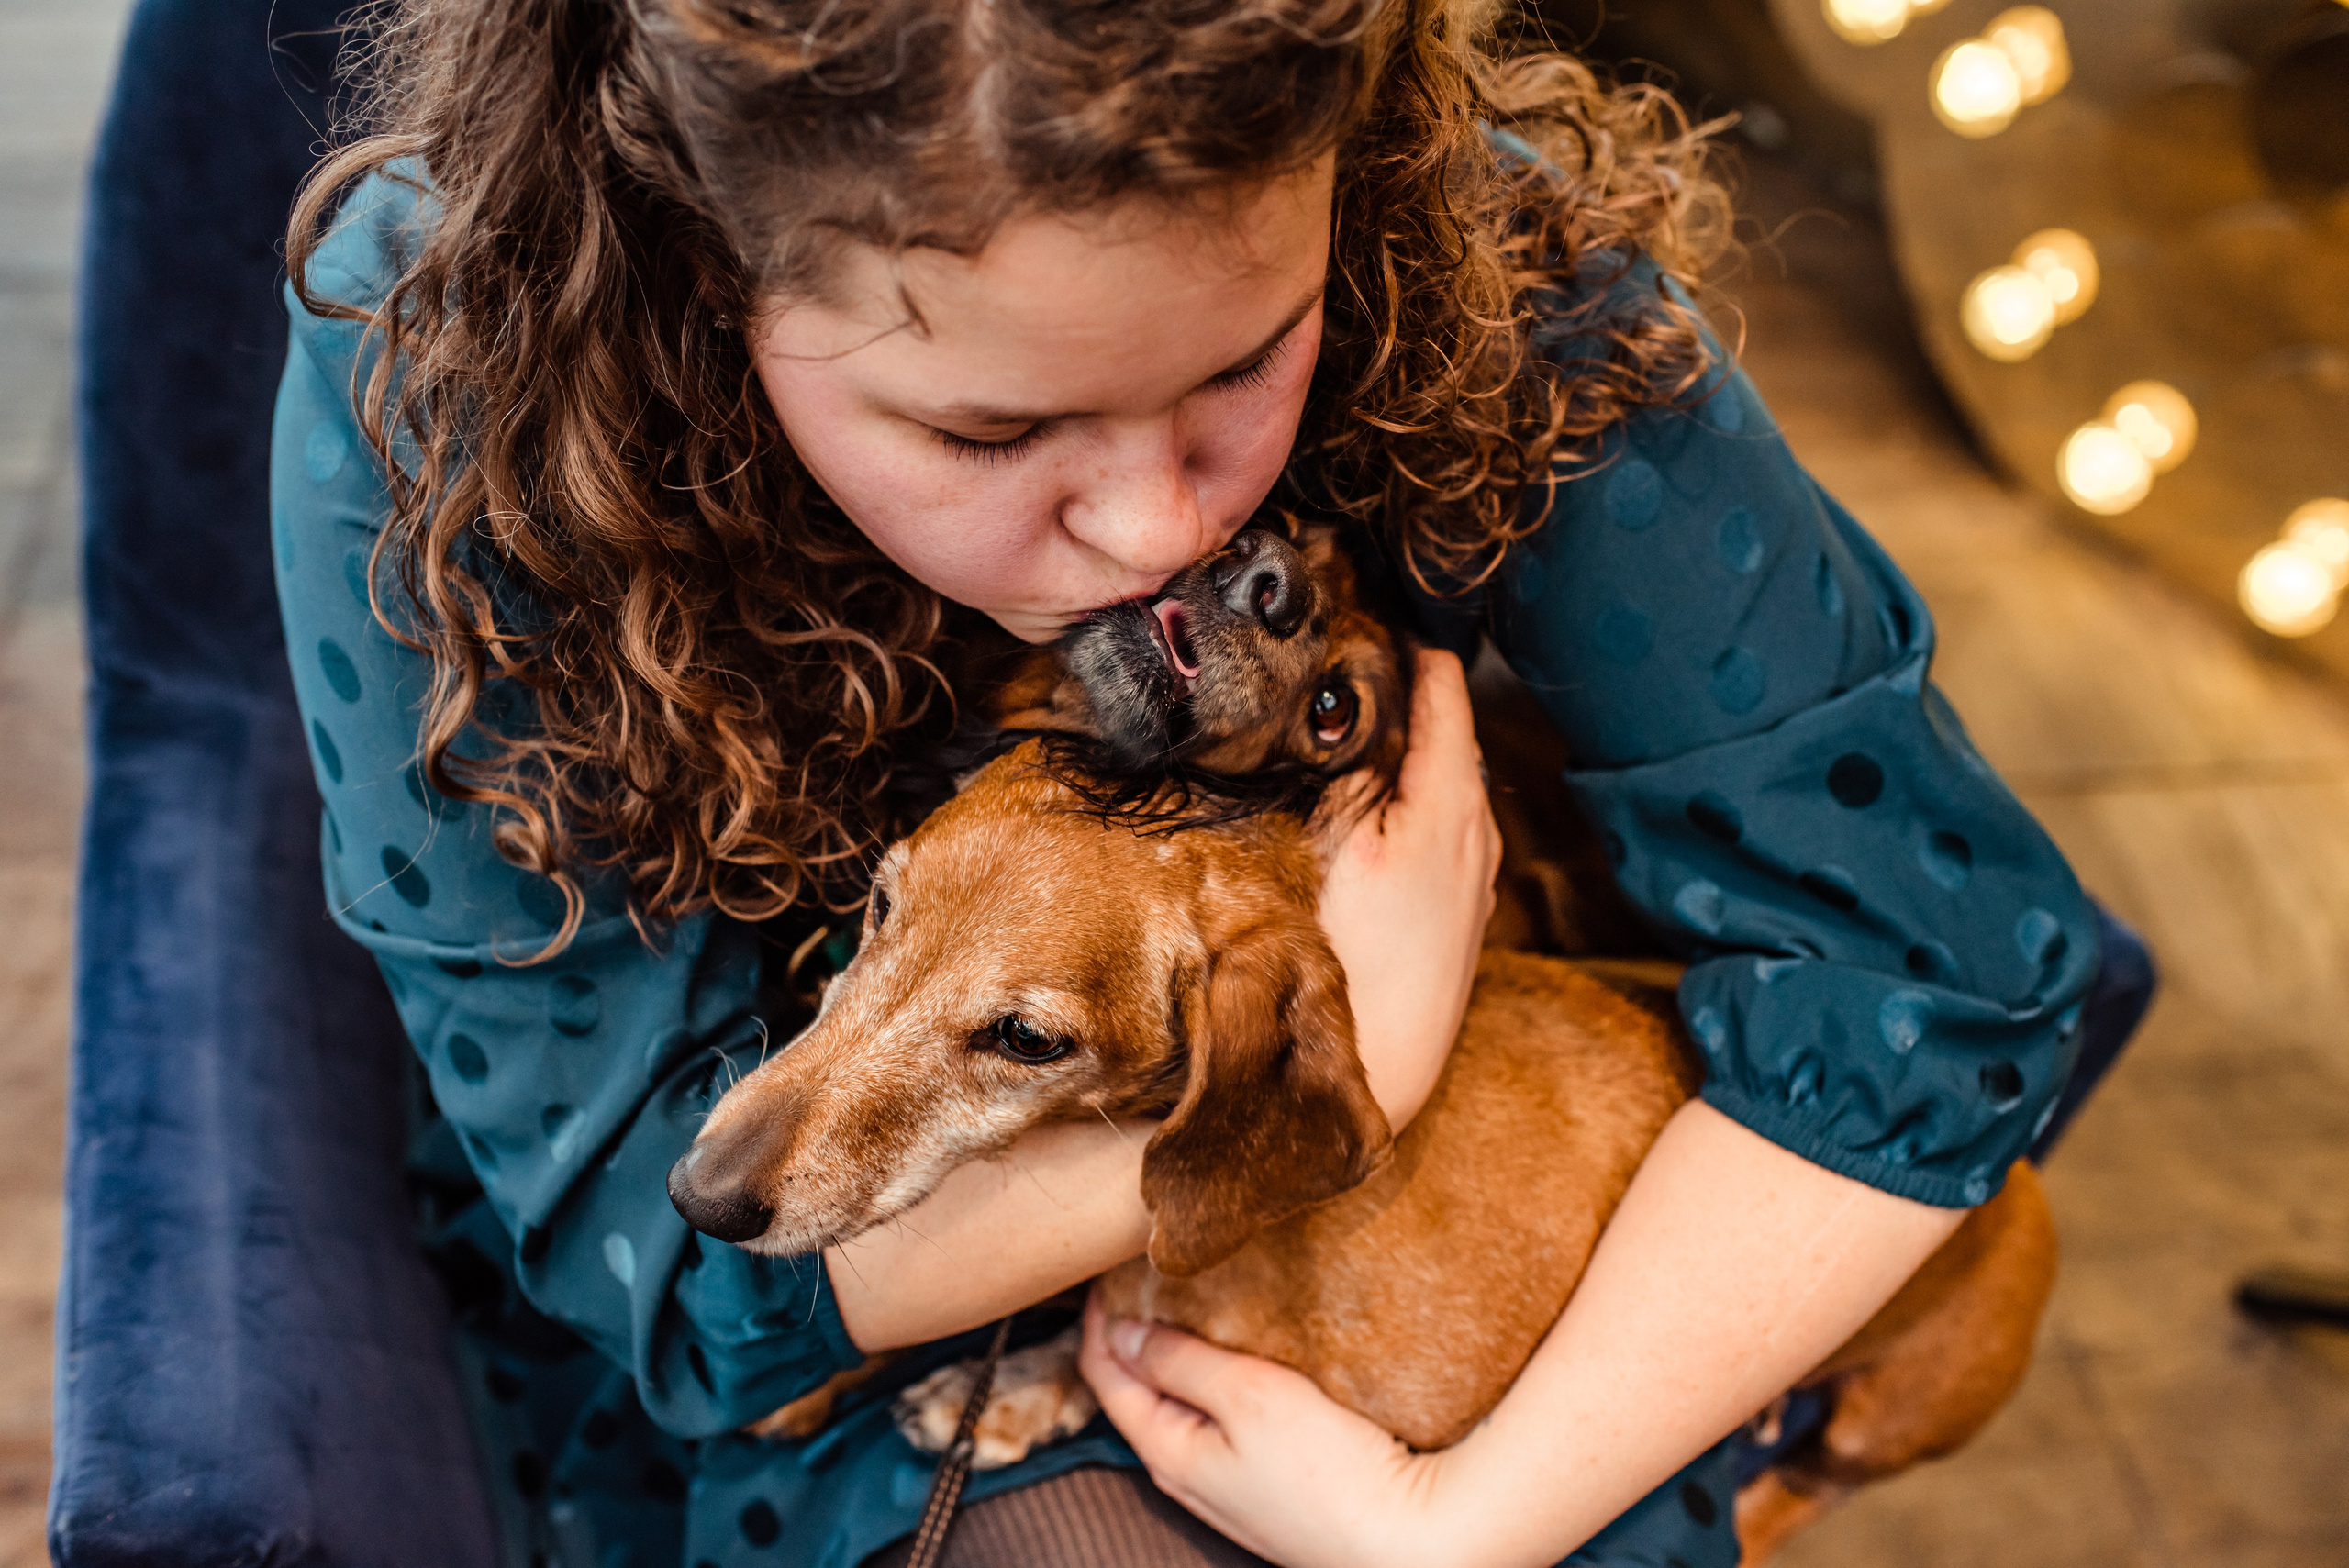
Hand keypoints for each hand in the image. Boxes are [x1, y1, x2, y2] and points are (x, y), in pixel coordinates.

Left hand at [1079, 1291, 1457, 1567]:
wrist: (1411, 1541)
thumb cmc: (1329, 1471)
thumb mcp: (1248, 1396)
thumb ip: (1180, 1361)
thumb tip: (1121, 1332)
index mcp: (1168, 1451)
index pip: (1104, 1375)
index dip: (1099, 1318)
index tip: (1110, 1265)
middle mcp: (1187, 1474)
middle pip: (1137, 1391)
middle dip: (1135, 1333)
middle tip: (1149, 1274)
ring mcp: (1228, 1484)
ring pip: (1182, 1406)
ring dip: (1179, 1356)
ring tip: (1194, 1302)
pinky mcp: (1267, 1484)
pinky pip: (1223, 1422)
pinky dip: (1218, 1381)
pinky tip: (1245, 1356)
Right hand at [1317, 647, 1498, 1127]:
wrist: (1378, 1068)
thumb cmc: (1348, 959)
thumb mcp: (1332, 845)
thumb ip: (1347, 765)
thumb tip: (1353, 695)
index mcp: (1452, 798)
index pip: (1442, 685)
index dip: (1403, 643)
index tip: (1360, 615)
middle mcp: (1481, 828)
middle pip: (1445, 729)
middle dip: (1403, 693)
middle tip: (1342, 662)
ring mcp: (1478, 872)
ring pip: (1445, 779)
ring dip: (1408, 750)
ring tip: (1347, 729)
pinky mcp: (1465, 908)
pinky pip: (1444, 825)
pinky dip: (1413, 799)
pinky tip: (1368, 810)